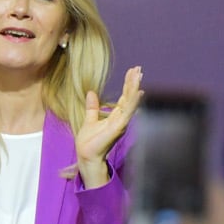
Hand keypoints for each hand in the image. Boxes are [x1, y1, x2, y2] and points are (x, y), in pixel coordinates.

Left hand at [74, 65, 143, 186]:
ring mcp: (121, 122)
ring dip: (135, 88)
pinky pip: (128, 111)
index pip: (124, 97)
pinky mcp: (119, 127)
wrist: (86, 155)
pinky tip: (138, 91)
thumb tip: (90, 93)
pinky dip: (133, 101)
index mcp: (115, 116)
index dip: (128, 85)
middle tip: (138, 68)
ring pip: (131, 102)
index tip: (132, 72)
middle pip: (130, 97)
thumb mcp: (89, 119)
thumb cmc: (88, 142)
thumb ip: (92, 108)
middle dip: (134, 82)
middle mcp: (121, 119)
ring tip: (138, 74)